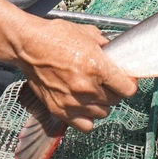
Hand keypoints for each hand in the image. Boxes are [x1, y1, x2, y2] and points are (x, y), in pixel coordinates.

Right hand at [11, 16, 139, 131]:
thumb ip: (107, 47)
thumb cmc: (56, 36)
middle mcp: (86, 88)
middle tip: (105, 82)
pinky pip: (85, 125)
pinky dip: (88, 117)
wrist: (28, 46)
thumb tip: (118, 55)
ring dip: (101, 103)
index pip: (127, 89)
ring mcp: (72, 102)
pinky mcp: (60, 110)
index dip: (129, 84)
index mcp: (96, 67)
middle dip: (114, 91)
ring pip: (102, 113)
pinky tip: (84, 105)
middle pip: (115, 100)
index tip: (125, 80)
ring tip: (93, 92)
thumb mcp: (88, 33)